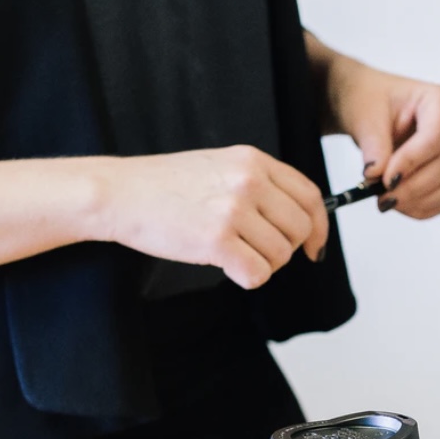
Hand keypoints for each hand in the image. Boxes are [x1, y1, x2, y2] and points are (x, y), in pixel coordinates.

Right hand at [91, 145, 328, 289]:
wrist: (120, 193)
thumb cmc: (164, 185)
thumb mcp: (219, 166)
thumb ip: (258, 184)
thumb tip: (296, 220)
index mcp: (253, 161)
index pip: (309, 196)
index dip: (319, 226)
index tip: (313, 245)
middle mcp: (249, 182)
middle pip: (299, 229)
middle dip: (284, 250)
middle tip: (258, 252)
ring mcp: (233, 210)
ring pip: (279, 255)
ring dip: (261, 264)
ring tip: (232, 254)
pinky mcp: (217, 240)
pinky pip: (257, 273)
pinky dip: (246, 278)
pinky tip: (226, 266)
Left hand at [326, 56, 439, 218]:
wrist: (367, 107)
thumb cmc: (369, 99)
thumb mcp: (365, 116)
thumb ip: (373, 144)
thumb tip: (376, 174)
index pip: (434, 139)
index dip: (410, 163)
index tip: (385, 180)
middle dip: (410, 187)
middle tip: (380, 197)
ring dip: (415, 201)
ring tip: (384, 200)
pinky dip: (421, 207)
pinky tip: (399, 204)